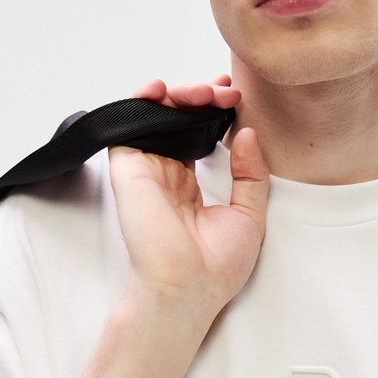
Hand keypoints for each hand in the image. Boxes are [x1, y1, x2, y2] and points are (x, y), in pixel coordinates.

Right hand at [110, 73, 268, 323]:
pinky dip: (140, 101)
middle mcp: (165, 177)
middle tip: (225, 92)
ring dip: (179, 94)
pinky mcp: (128, 169)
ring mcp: (146, 171)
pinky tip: (161, 90)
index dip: (212, 111)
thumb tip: (248, 133)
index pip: (197, 137)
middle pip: (177, 121)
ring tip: (204, 92)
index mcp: (189, 188)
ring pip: (155, 117)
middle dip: (201, 97)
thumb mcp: (250, 216)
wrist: (187, 287)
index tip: (234, 96)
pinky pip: (126, 125)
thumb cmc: (216, 267)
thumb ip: (251, 175)